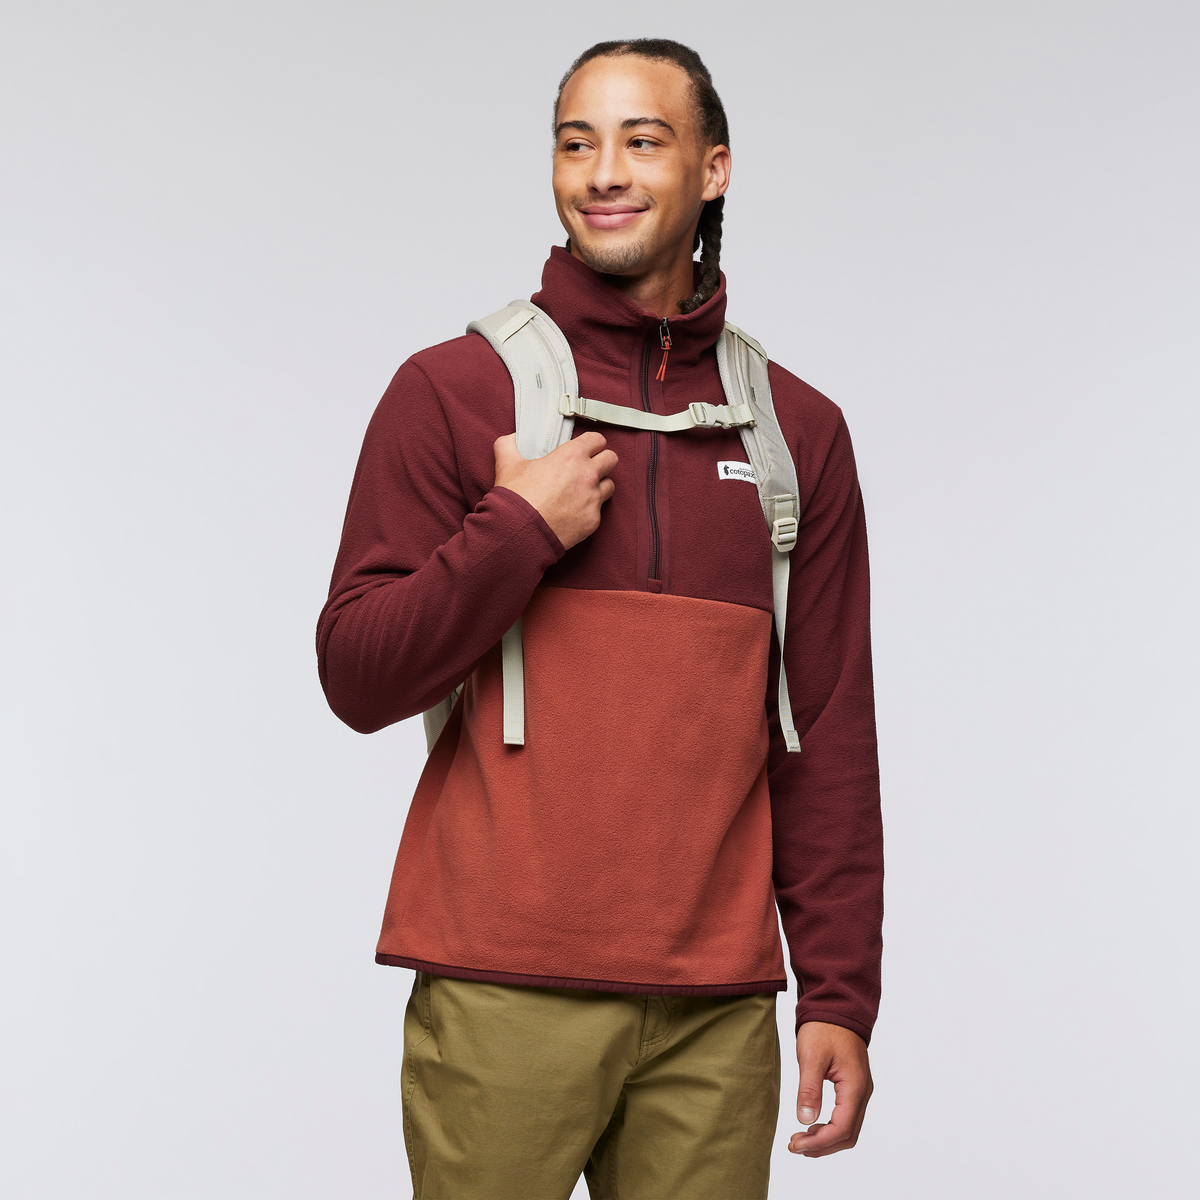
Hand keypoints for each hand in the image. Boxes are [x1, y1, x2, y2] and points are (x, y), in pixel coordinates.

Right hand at [493, 432, 617, 550]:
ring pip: (610, 485)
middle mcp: (587, 475)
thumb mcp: (507, 465)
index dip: (591, 443)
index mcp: (571, 456)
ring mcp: (593, 499)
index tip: (584, 449)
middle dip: (602, 461)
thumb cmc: (516, 499)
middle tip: (588, 467)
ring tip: (583, 490)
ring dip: (599, 485)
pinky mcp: (593, 520)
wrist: (519, 533)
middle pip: (611, 459)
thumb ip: (509, 445)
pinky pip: (599, 510)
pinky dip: (589, 509)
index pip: (597, 439)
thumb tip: (512, 439)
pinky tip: (574, 511)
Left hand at [788, 1021, 872, 1157]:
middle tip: (795, 1145)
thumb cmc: (824, 1028)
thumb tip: (805, 1121)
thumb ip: (809, 1089)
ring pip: (849, 1129)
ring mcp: (860, 1091)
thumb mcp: (811, 1057)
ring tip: (800, 1139)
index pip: (841, 1128)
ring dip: (826, 1139)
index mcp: (855, 1087)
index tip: (795, 1145)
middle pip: (848, 1135)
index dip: (819, 1142)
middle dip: (822, 1145)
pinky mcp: (854, 1087)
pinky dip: (830, 1128)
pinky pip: (846, 1116)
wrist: (836, 1008)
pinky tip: (812, 1125)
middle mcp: (862, 1093)